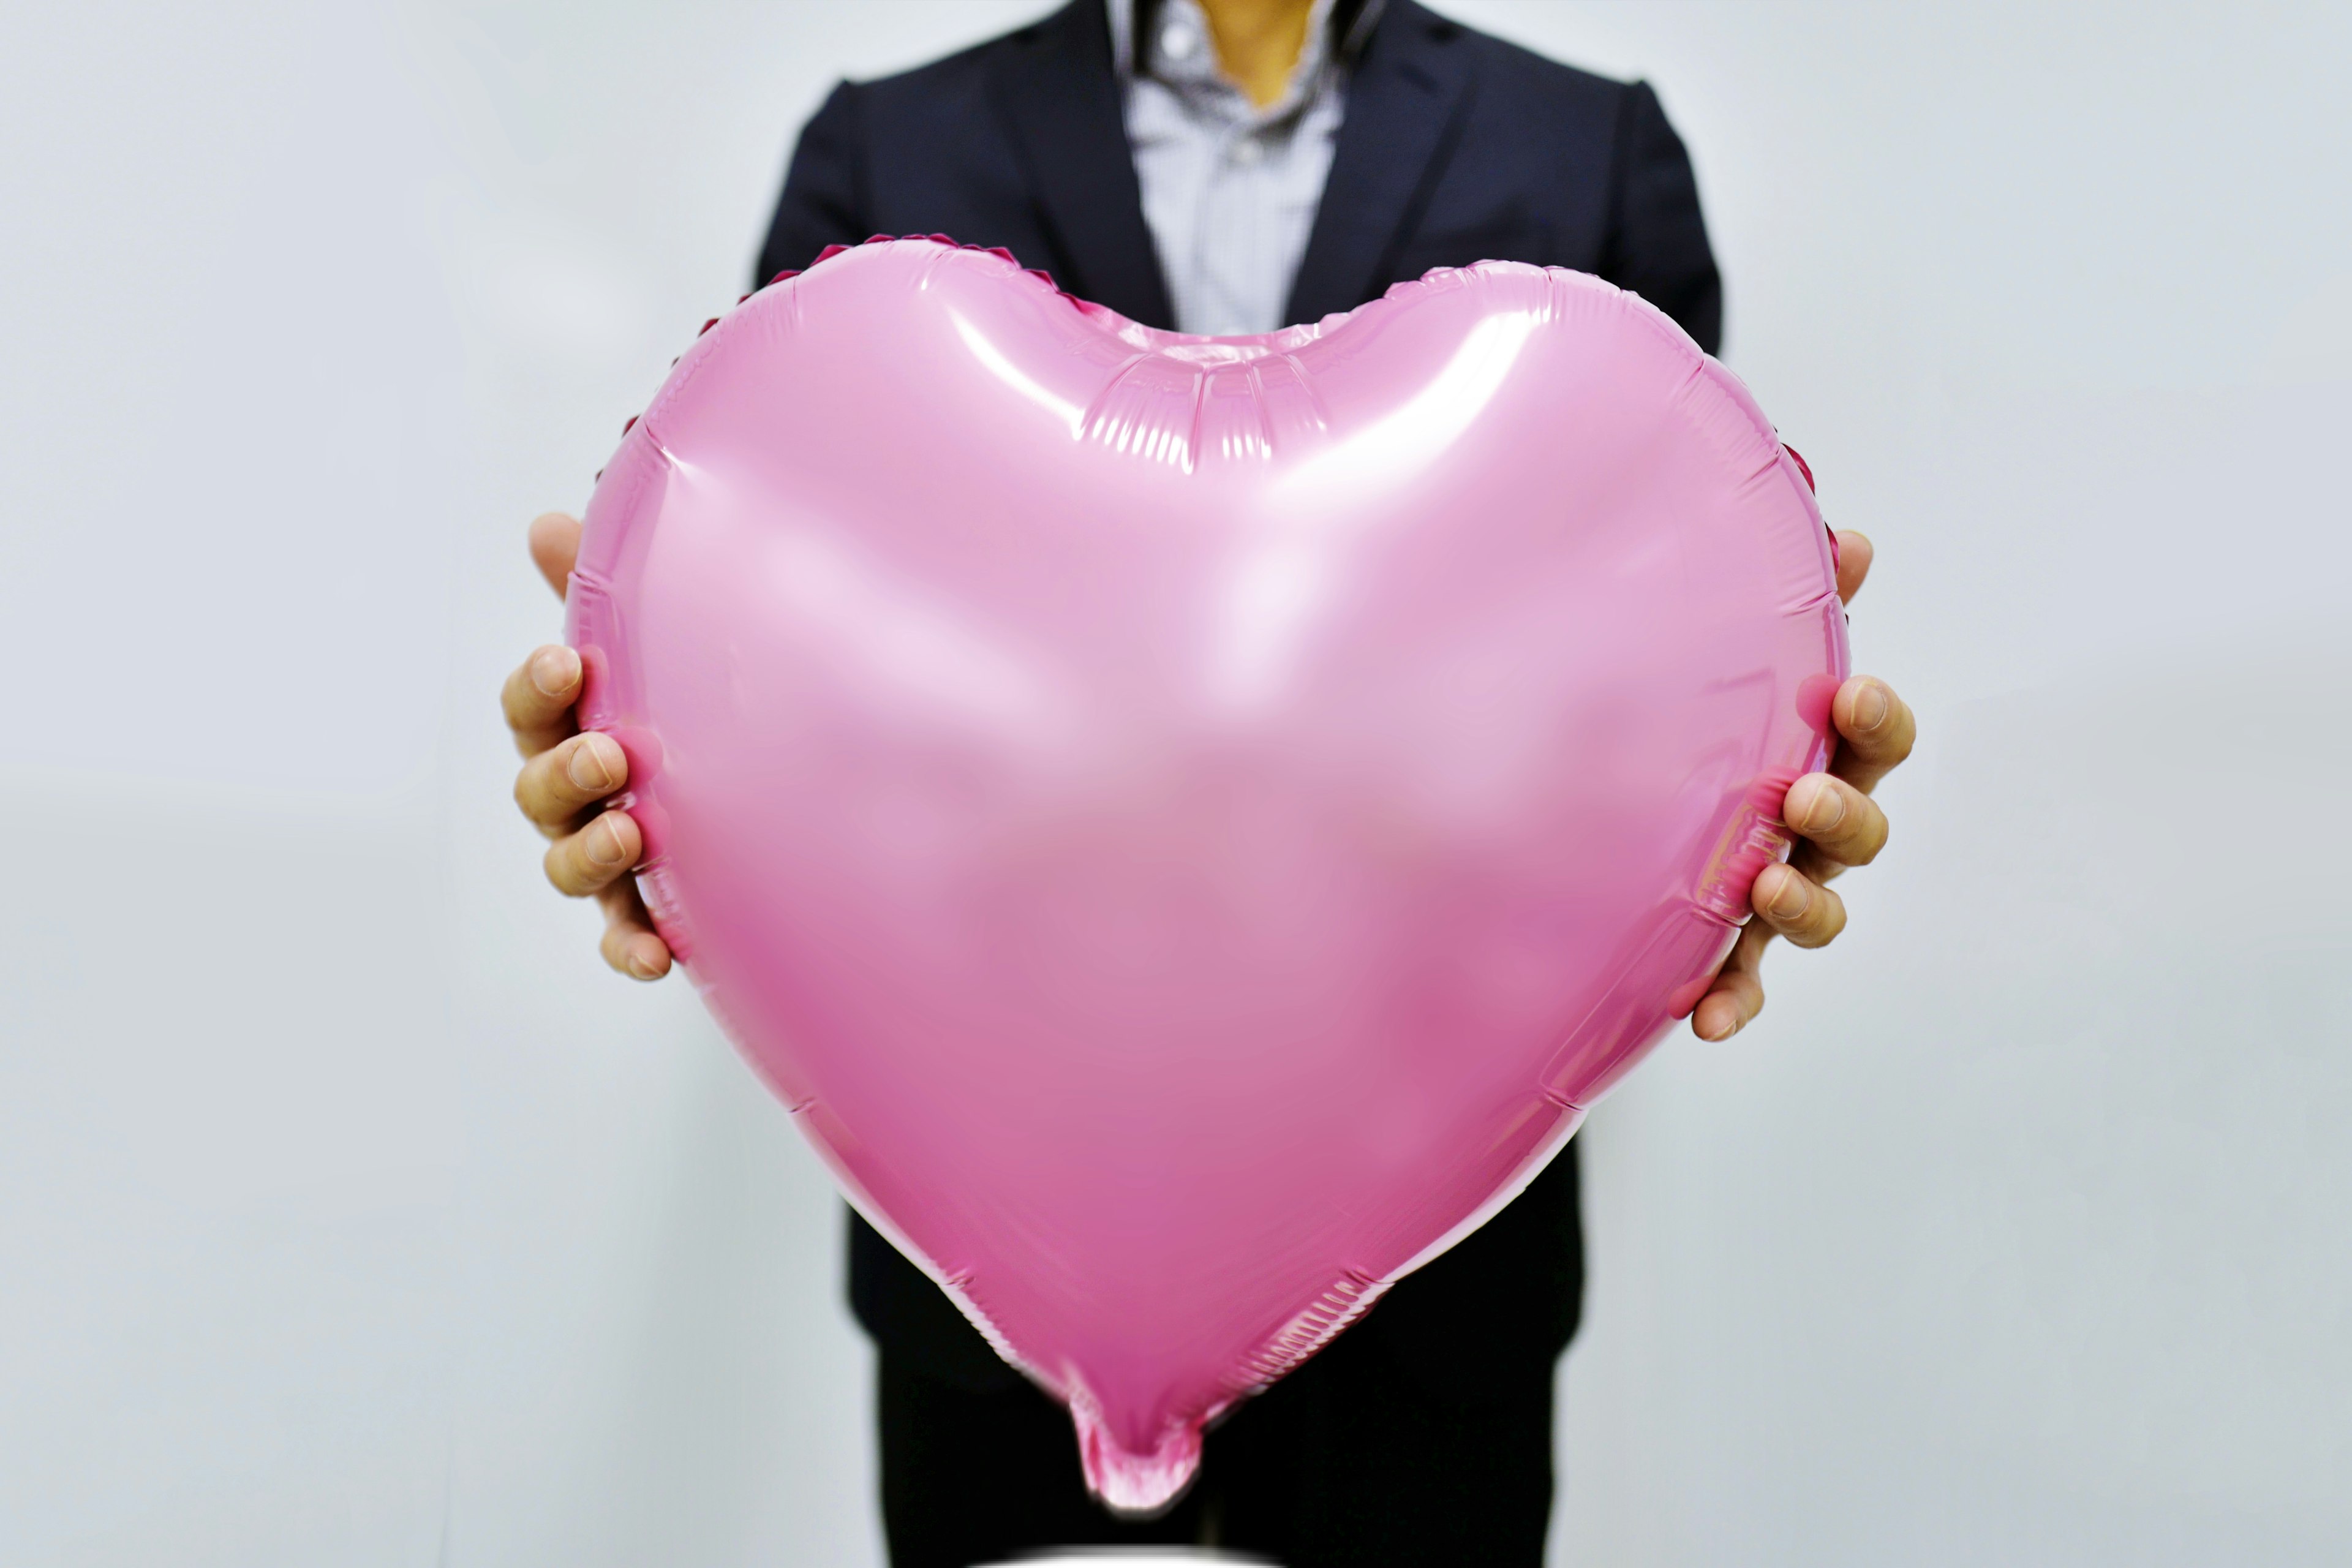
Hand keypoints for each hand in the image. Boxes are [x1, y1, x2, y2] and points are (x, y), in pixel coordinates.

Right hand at [502, 512, 673, 980]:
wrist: (788, 781)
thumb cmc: (701, 699)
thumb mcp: (666, 637)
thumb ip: (607, 588)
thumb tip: (548, 523)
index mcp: (579, 721)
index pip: (531, 707)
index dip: (537, 690)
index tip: (568, 665)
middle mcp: (584, 792)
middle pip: (540, 790)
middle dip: (565, 771)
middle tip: (611, 752)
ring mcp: (615, 855)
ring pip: (570, 865)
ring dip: (589, 852)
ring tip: (632, 832)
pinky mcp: (654, 909)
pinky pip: (626, 936)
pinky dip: (631, 947)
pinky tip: (658, 955)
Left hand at [1689, 530, 1914, 1040]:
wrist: (1557, 798)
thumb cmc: (1657, 706)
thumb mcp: (1695, 644)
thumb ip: (1772, 593)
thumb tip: (1846, 534)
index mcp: (1807, 744)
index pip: (1874, 735)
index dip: (1878, 718)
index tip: (1851, 695)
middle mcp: (1797, 821)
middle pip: (1860, 828)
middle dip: (1846, 814)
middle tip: (1803, 795)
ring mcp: (1762, 886)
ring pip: (1819, 908)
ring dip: (1807, 902)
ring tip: (1767, 886)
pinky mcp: (1713, 946)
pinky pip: (1739, 982)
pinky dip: (1734, 999)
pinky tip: (1706, 1018)